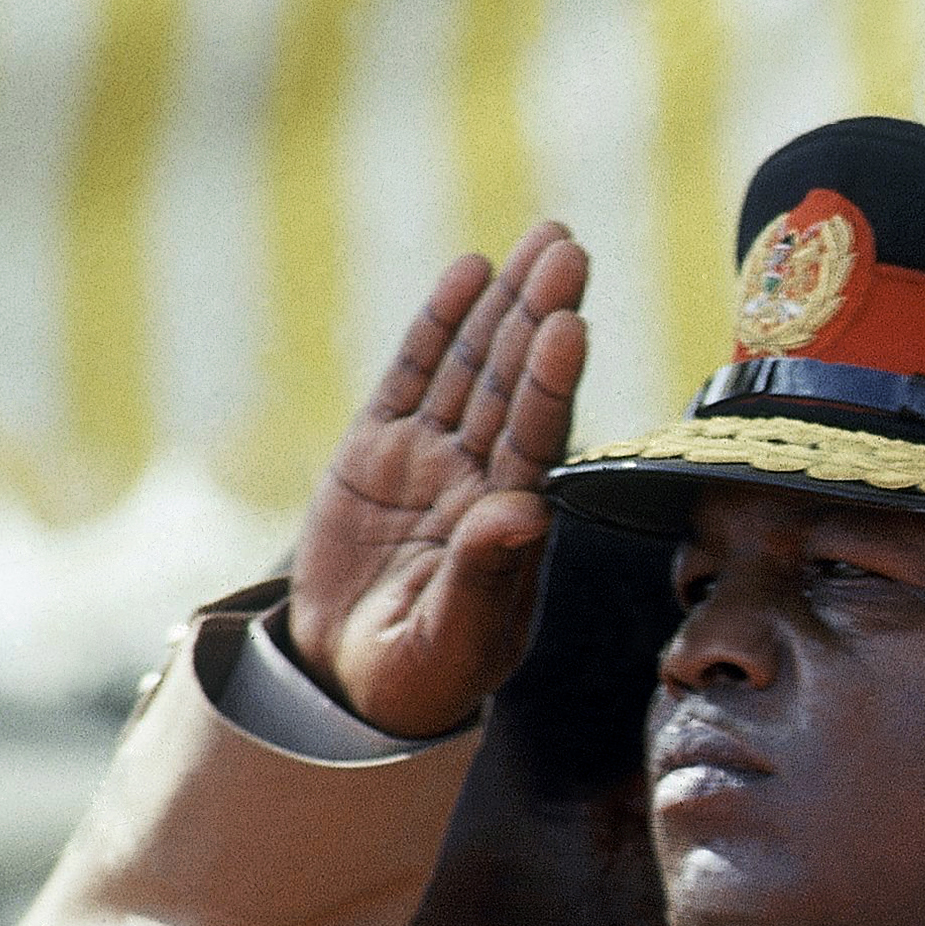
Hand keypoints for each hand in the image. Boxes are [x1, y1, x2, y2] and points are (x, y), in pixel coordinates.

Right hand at [287, 224, 590, 738]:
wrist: (353, 684)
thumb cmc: (420, 676)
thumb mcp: (449, 639)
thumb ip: (484, 576)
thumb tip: (526, 513)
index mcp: (512, 526)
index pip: (538, 439)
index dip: (552, 381)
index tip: (571, 323)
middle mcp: (482, 479)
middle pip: (516, 383)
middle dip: (541, 314)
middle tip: (569, 247)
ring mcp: (431, 459)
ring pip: (474, 366)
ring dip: (506, 304)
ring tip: (542, 241)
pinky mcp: (378, 449)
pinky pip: (414, 374)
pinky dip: (438, 324)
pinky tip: (469, 272)